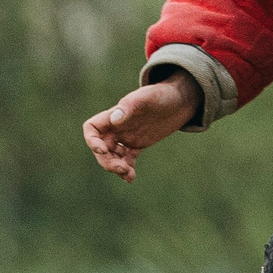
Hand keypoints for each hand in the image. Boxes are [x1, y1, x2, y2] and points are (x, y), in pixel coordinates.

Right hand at [83, 74, 199, 181]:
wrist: (180, 101)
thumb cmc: (163, 94)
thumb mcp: (147, 98)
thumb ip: (130, 106)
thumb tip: (114, 120)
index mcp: (113, 115)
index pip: (92, 129)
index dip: (92, 141)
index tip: (104, 150)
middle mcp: (117, 127)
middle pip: (101, 147)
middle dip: (107, 161)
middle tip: (122, 168)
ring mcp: (127, 137)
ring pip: (113, 156)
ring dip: (116, 167)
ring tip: (129, 175)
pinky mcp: (138, 144)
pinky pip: (127, 159)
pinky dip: (127, 169)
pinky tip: (131, 178)